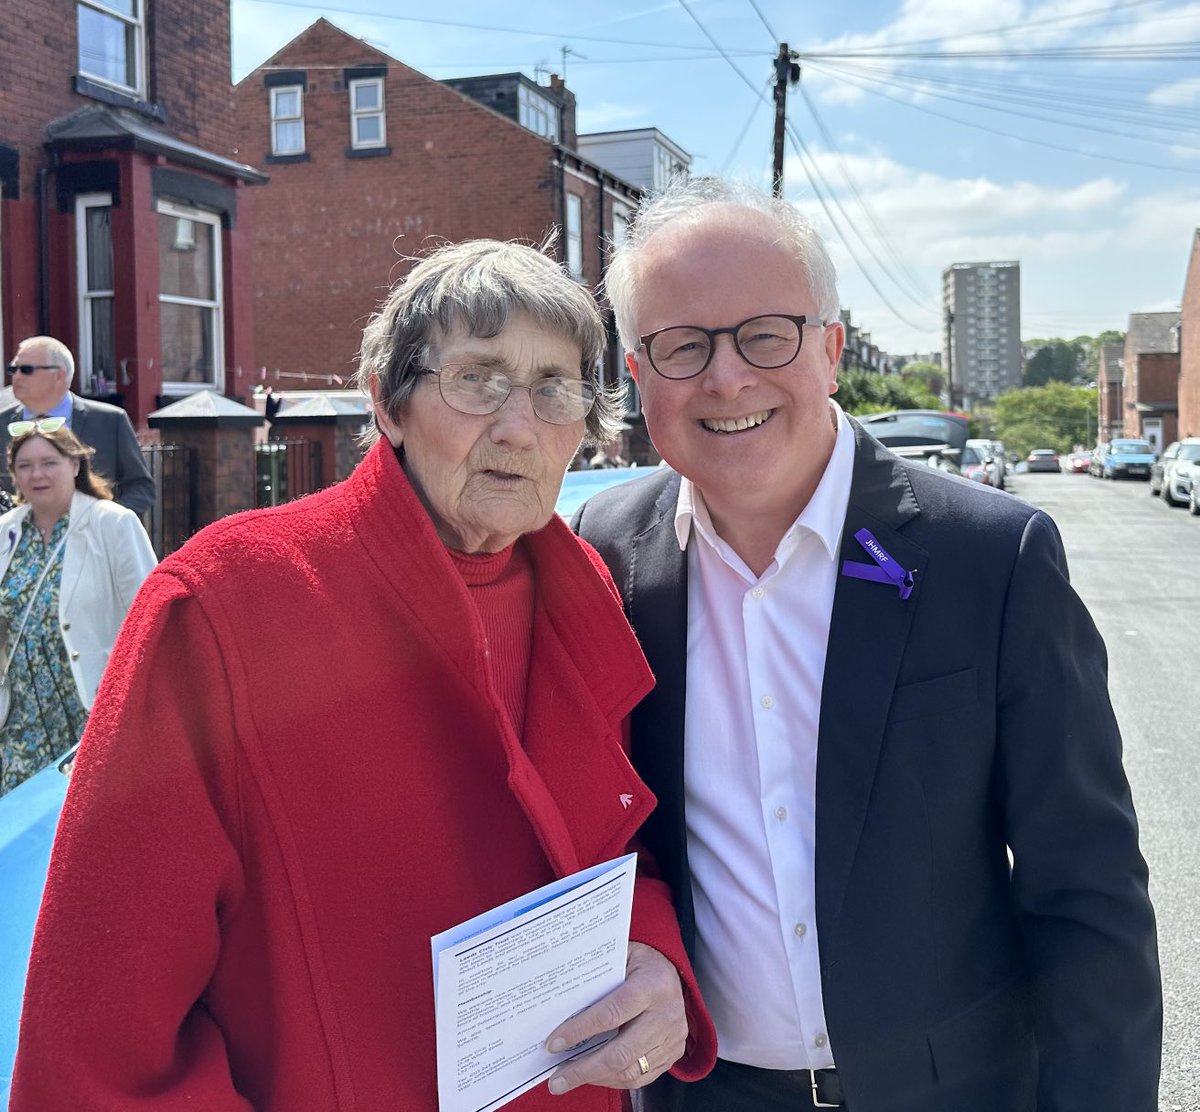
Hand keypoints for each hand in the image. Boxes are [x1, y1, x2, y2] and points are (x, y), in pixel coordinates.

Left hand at [544, 941, 687, 1095]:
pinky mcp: (673, 1053)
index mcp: (651, 985)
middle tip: (556, 1078)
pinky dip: (613, 1080)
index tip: (554, 1043)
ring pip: (630, 1070)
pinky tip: (593, 1075)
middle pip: (621, 1052)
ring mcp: (672, 1037)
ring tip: (569, 1078)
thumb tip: (559, 1003)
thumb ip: (596, 977)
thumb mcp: (620, 957)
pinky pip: (641, 1077)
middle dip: (584, 1069)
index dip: (580, 1031)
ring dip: (595, 1078)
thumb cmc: (640, 962)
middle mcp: (665, 1014)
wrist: (674, 971)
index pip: (611, 1013)